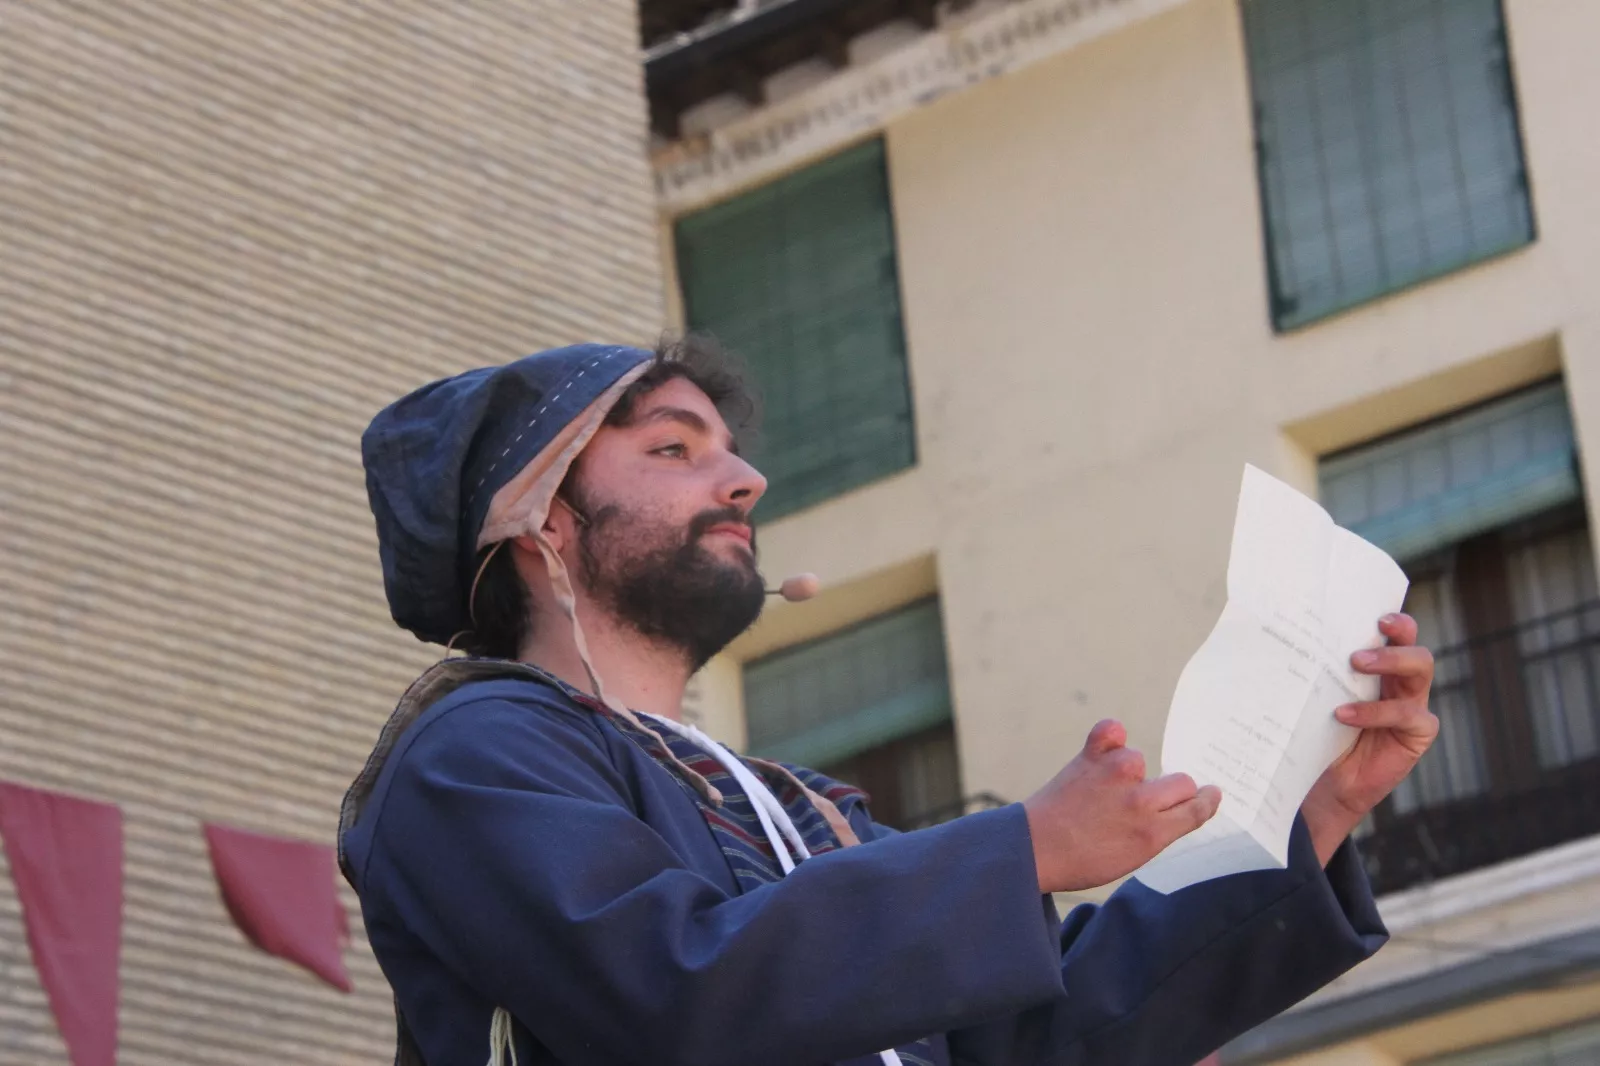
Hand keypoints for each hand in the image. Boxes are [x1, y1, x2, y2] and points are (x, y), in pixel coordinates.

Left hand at [1023, 719, 1220, 892]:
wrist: (1033, 849)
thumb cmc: (1081, 860)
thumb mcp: (1132, 858)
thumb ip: (1161, 830)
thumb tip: (1186, 806)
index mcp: (1153, 833)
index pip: (1197, 808)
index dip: (1205, 800)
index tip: (1208, 793)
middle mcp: (1141, 801)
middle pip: (1182, 781)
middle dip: (1171, 791)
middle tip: (1142, 801)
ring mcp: (1116, 775)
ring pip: (1142, 760)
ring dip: (1129, 771)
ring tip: (1102, 792)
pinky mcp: (1091, 758)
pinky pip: (1112, 730)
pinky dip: (1110, 738)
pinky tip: (1105, 750)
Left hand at [1303, 613, 1437, 863]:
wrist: (1322, 783)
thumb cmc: (1316, 731)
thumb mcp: (1314, 695)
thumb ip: (1312, 669)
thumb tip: (1274, 634)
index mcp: (1380, 666)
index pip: (1396, 634)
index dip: (1394, 619)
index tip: (1376, 613)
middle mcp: (1400, 681)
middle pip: (1414, 648)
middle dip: (1396, 638)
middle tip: (1360, 643)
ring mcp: (1412, 705)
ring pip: (1420, 671)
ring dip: (1390, 662)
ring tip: (1356, 664)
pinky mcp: (1416, 733)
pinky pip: (1408, 715)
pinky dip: (1376, 712)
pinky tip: (1346, 714)